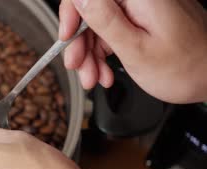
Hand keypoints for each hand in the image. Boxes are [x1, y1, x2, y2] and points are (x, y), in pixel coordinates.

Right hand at [60, 0, 206, 102]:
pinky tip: (106, 72)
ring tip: (95, 78)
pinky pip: (112, 33)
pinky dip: (104, 55)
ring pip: (98, 26)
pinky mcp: (141, 20)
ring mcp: (140, 8)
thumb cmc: (185, 68)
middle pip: (91, 11)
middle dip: (81, 43)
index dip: (71, 14)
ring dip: (91, 55)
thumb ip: (104, 19)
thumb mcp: (135, 48)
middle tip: (80, 68)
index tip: (66, 38)